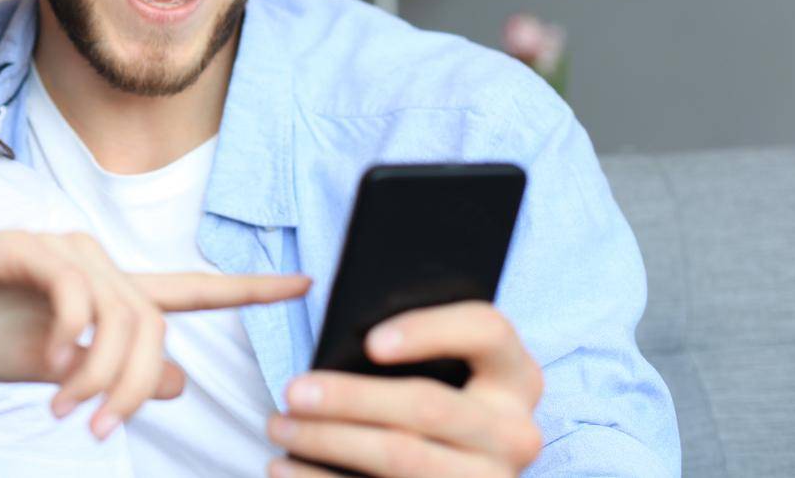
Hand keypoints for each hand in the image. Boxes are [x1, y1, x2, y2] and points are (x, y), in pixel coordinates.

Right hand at [0, 230, 310, 437]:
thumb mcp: (54, 372)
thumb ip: (113, 375)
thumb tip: (181, 384)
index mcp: (104, 293)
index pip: (189, 291)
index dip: (246, 290)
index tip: (301, 286)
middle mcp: (95, 262)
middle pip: (157, 326)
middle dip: (137, 386)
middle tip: (95, 427)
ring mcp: (63, 250)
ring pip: (123, 313)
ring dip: (100, 373)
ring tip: (64, 404)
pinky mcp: (27, 246)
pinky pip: (78, 290)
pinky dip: (72, 334)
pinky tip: (50, 360)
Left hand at [265, 301, 543, 476]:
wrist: (458, 470)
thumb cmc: (434, 404)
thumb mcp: (446, 372)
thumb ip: (410, 350)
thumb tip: (346, 336)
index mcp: (515, 376)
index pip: (486, 330)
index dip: (429, 331)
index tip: (370, 341)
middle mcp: (515, 431)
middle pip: (427, 405)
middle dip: (349, 398)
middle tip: (292, 392)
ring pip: (402, 458)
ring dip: (328, 441)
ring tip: (278, 427)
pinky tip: (284, 469)